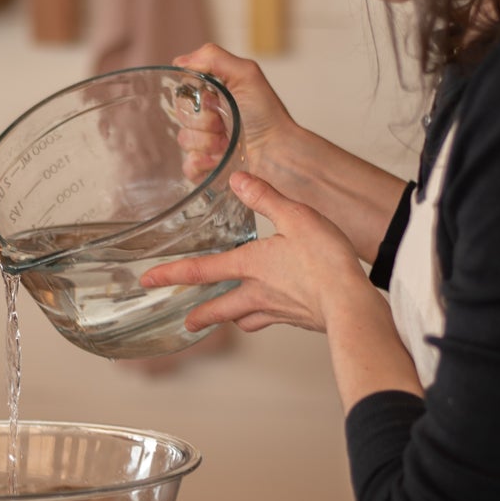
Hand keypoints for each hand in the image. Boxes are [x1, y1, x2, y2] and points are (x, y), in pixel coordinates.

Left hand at [142, 169, 370, 336]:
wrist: (351, 304)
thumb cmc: (326, 261)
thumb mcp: (295, 216)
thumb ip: (266, 197)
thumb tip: (238, 179)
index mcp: (252, 265)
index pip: (202, 269)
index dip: (172, 273)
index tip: (149, 280)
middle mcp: (258, 293)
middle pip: (219, 308)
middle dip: (200, 315)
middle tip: (186, 321)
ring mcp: (278, 310)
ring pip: (245, 319)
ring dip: (231, 319)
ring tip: (226, 319)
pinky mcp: (299, 320)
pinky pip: (272, 321)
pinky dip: (264, 319)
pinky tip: (273, 312)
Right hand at [172, 44, 297, 185]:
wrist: (279, 153)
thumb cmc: (267, 115)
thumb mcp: (245, 74)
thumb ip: (212, 57)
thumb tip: (180, 61)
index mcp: (213, 94)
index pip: (184, 91)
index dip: (195, 98)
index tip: (214, 101)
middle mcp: (208, 117)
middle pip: (182, 115)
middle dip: (203, 121)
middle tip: (225, 124)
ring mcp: (206, 143)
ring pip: (184, 140)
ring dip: (206, 142)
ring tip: (227, 143)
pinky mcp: (207, 167)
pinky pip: (187, 166)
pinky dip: (201, 163)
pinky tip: (217, 160)